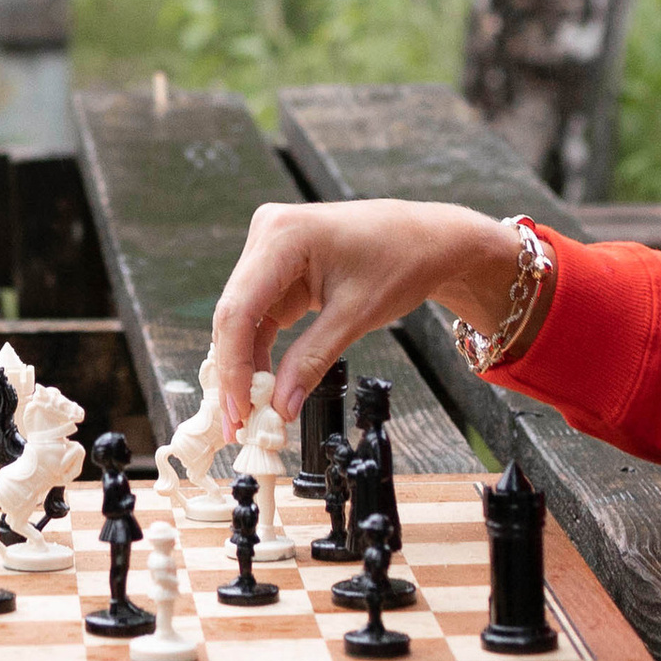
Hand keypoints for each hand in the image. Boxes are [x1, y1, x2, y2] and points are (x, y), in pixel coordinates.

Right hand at [209, 199, 522, 429]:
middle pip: (234, 314)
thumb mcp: (356, 315)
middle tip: (236, 425)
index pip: (239, 309)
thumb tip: (280, 407)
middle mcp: (267, 235)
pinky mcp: (279, 268)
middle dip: (233, 372)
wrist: (428, 239)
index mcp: (283, 235)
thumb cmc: (401, 261)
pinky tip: (261, 387)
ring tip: (247, 415)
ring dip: (242, 366)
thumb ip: (312, 360)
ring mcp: (270, 250)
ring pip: (242, 319)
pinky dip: (259, 351)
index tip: (239, 412)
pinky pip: (259, 316)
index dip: (232, 365)